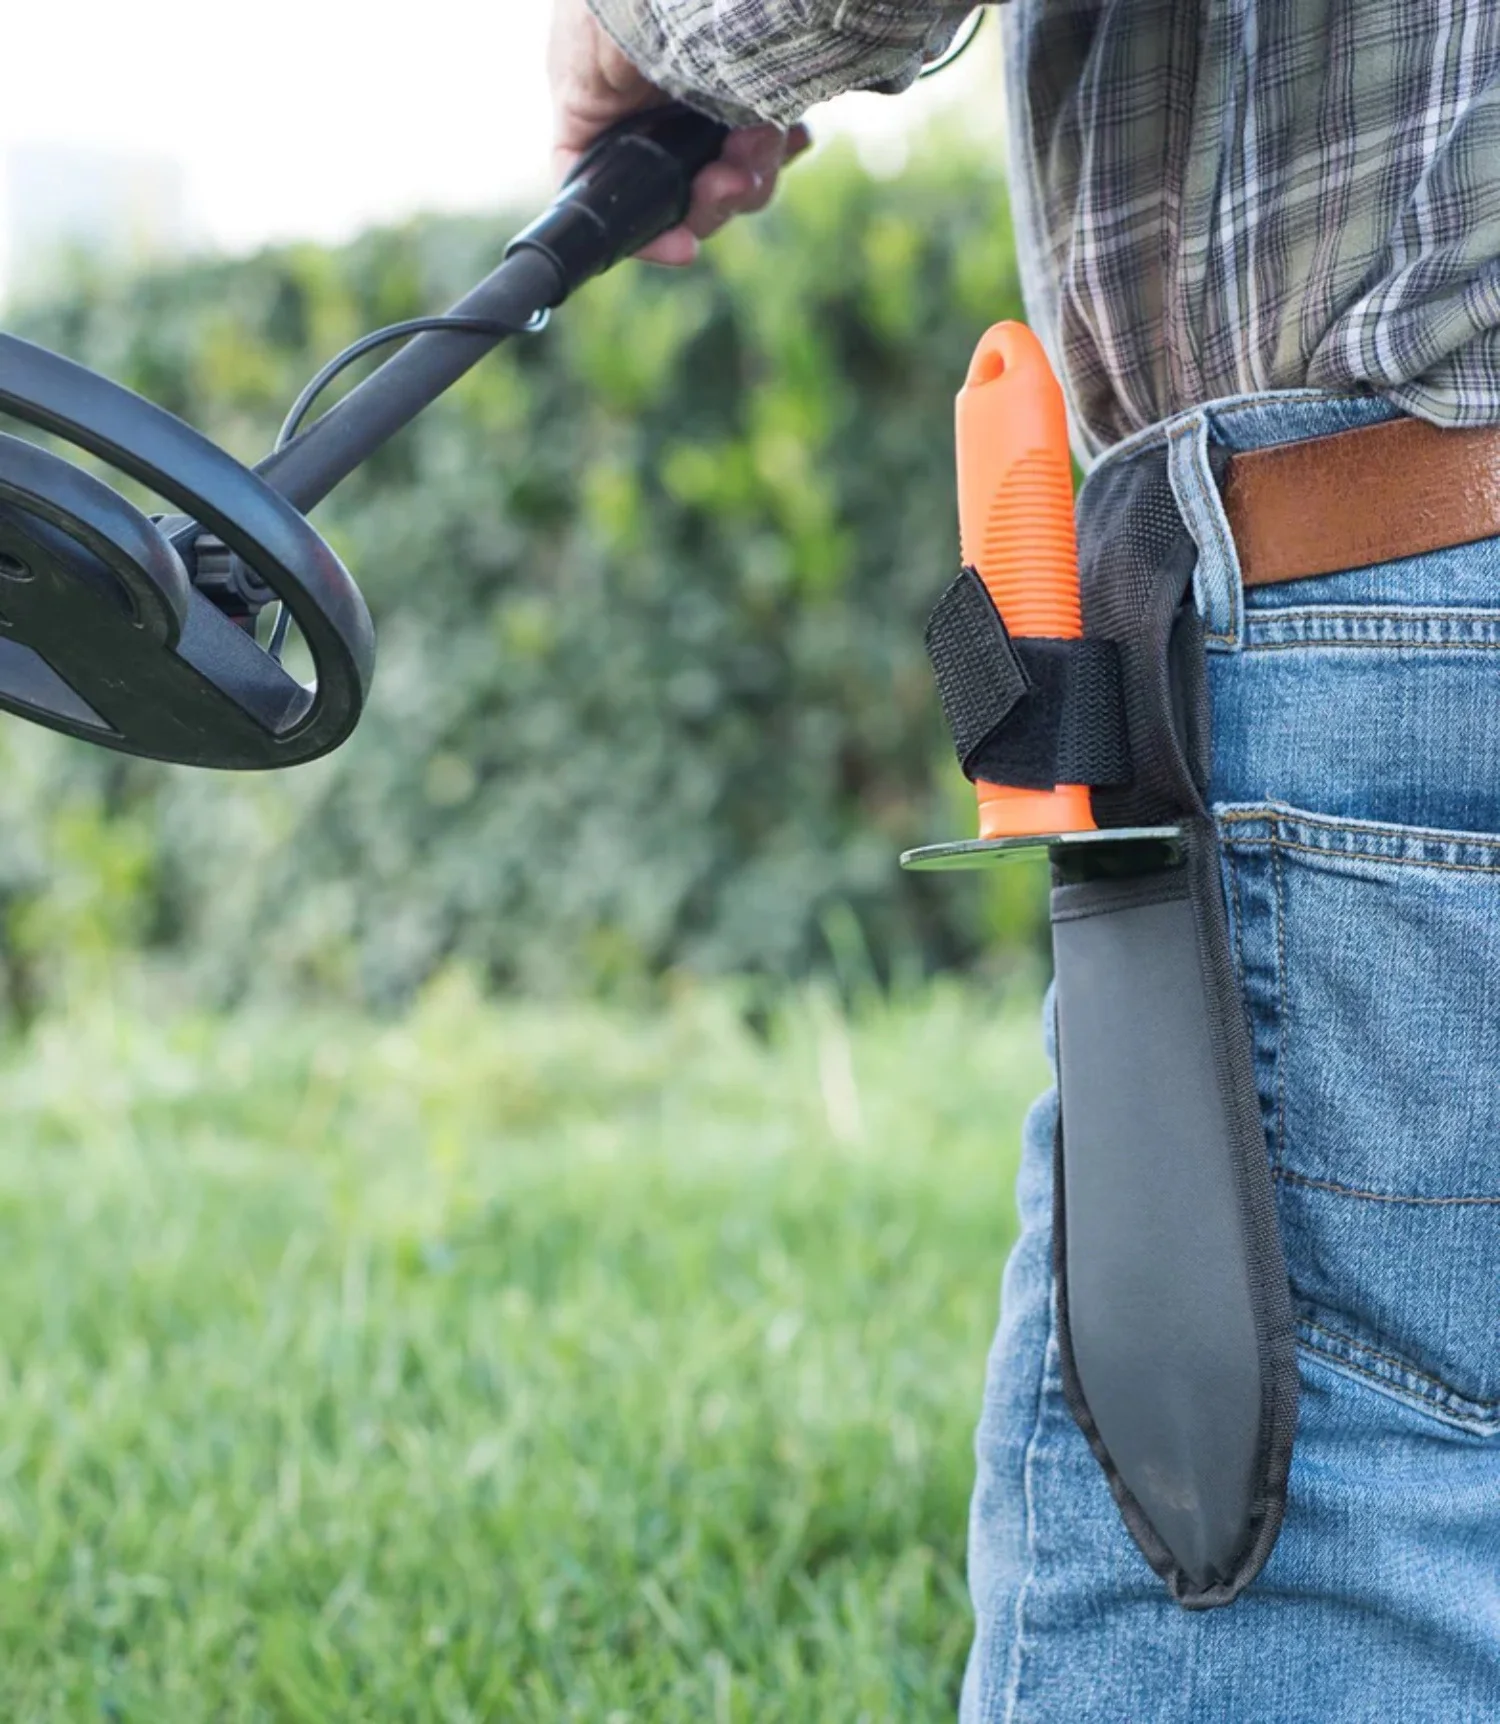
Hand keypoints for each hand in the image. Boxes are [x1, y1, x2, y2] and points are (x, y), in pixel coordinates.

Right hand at [549, 0, 811, 265]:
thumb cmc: (622, 2)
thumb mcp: (585, 69)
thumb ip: (587, 134)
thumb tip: (608, 191)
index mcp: (605, 113)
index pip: (617, 199)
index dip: (649, 235)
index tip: (682, 248)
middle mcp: (655, 115)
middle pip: (686, 198)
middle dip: (716, 199)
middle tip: (735, 180)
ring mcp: (705, 102)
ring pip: (732, 177)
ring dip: (753, 172)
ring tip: (767, 138)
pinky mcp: (754, 85)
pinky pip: (770, 139)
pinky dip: (781, 144)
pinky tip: (790, 134)